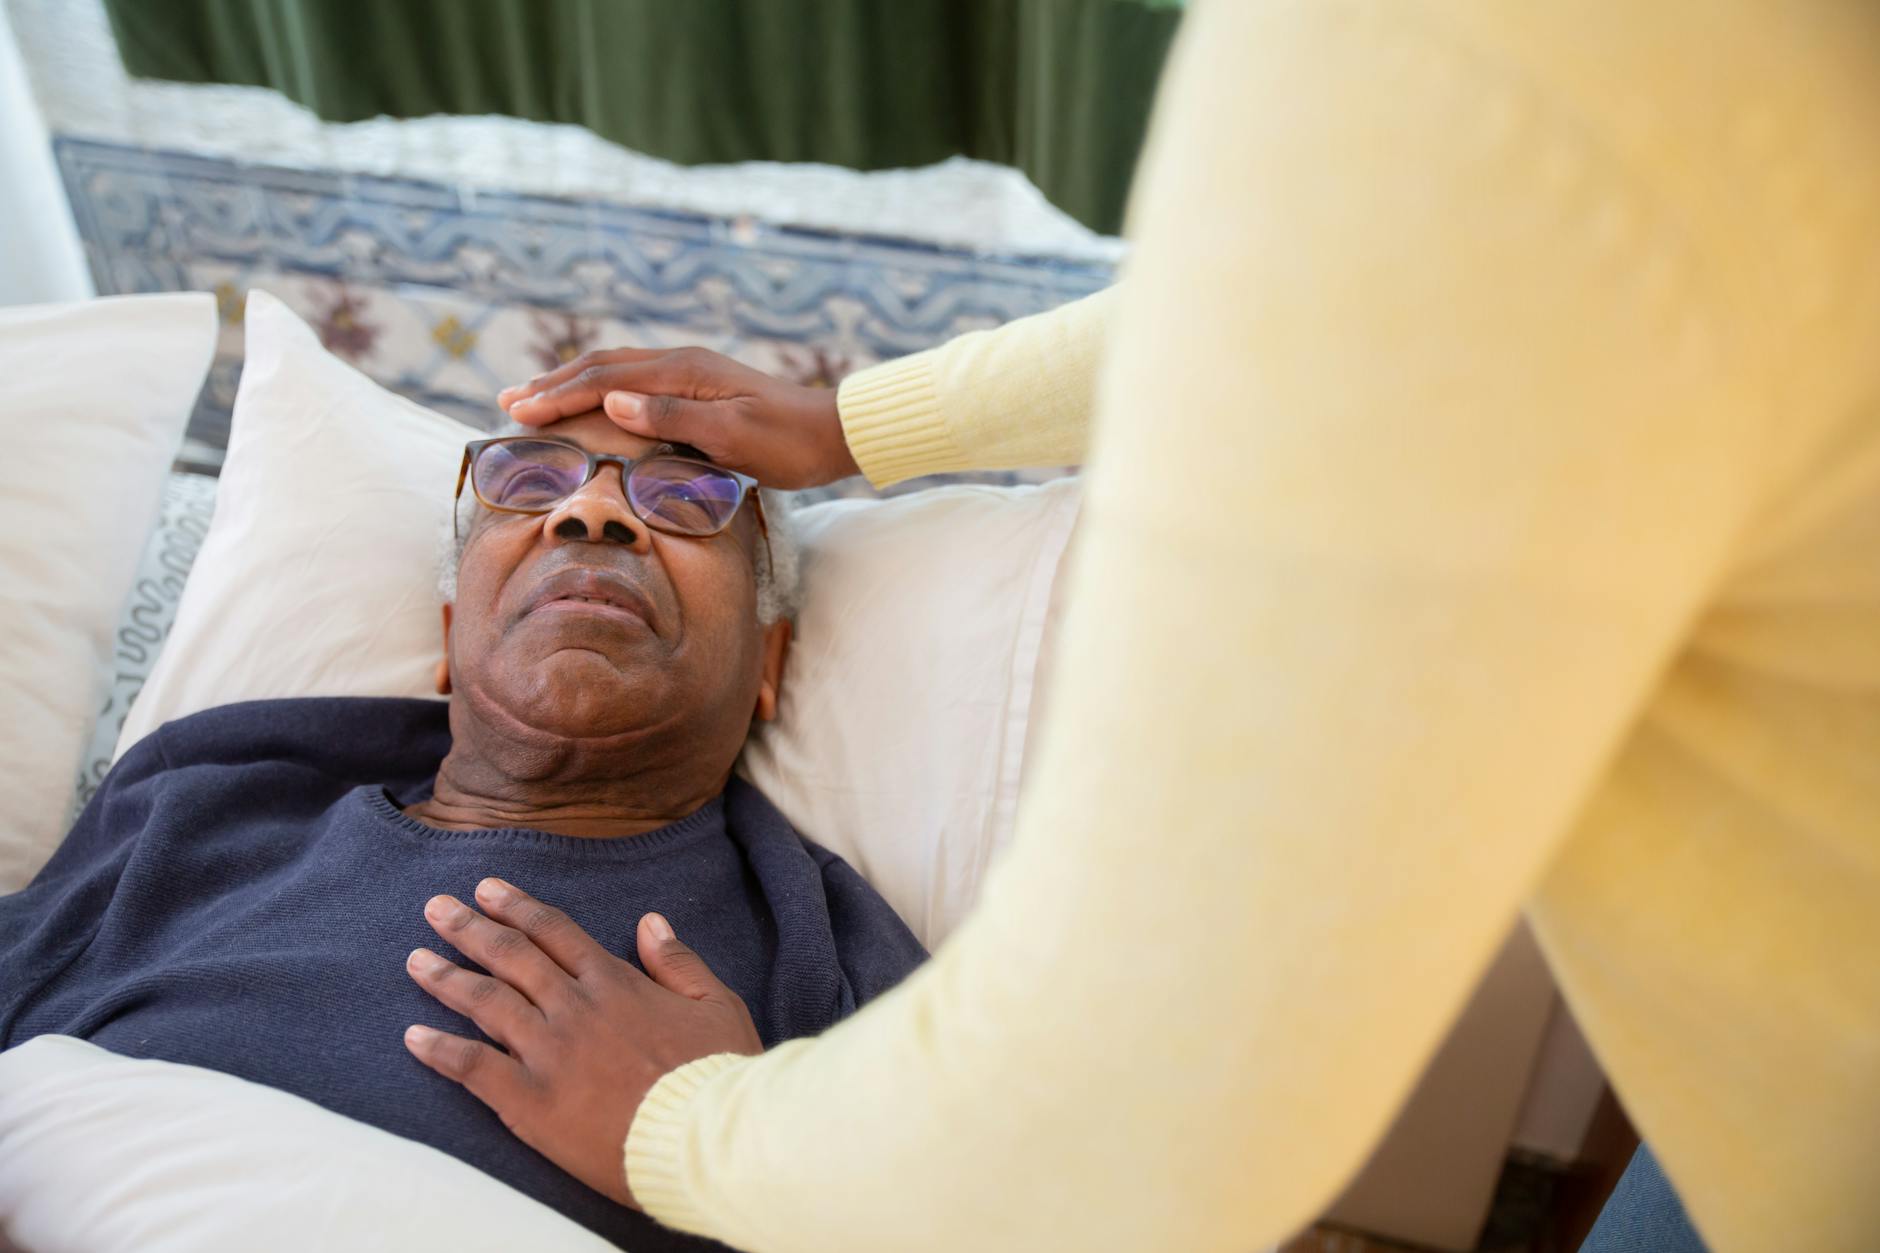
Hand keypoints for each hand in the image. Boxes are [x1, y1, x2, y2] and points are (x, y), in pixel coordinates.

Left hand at [403, 878, 761, 1209]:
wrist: (704, 1136)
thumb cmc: (716, 1072)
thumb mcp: (715, 1003)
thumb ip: (678, 960)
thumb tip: (650, 921)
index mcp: (615, 982)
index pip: (555, 933)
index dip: (518, 907)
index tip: (486, 889)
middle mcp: (574, 1007)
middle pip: (511, 957)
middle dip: (469, 928)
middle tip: (435, 907)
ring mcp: (549, 1052)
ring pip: (486, 1002)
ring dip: (446, 977)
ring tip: (415, 960)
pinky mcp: (531, 1100)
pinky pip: (473, 1067)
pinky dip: (440, 1049)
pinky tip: (412, 1036)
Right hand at [499, 347, 861, 488]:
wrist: (832, 434)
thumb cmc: (787, 442)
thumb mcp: (732, 435)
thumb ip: (673, 417)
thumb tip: (613, 399)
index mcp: (683, 372)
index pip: (604, 380)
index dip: (557, 396)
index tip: (517, 413)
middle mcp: (681, 365)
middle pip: (601, 367)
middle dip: (552, 385)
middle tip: (507, 402)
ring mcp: (689, 375)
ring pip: (615, 372)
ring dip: (571, 384)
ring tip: (534, 398)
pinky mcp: (698, 390)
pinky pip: (633, 383)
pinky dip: (599, 390)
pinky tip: (591, 402)